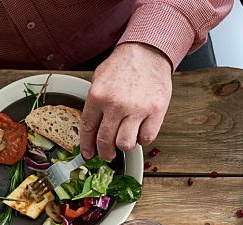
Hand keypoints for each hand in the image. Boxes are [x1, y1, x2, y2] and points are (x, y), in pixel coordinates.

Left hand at [81, 43, 171, 160]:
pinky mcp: (155, 112)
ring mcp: (136, 109)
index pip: (88, 128)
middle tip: (107, 154)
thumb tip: (91, 129)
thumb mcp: (100, 79)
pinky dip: (142, 139)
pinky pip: (146, 138)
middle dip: (105, 153)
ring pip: (125, 144)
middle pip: (105, 141)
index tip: (88, 154)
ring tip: (125, 139)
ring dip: (124, 146)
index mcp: (98, 95)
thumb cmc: (124, 66)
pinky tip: (139, 131)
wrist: (147, 52)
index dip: (87, 145)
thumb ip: (95, 104)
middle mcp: (116, 104)